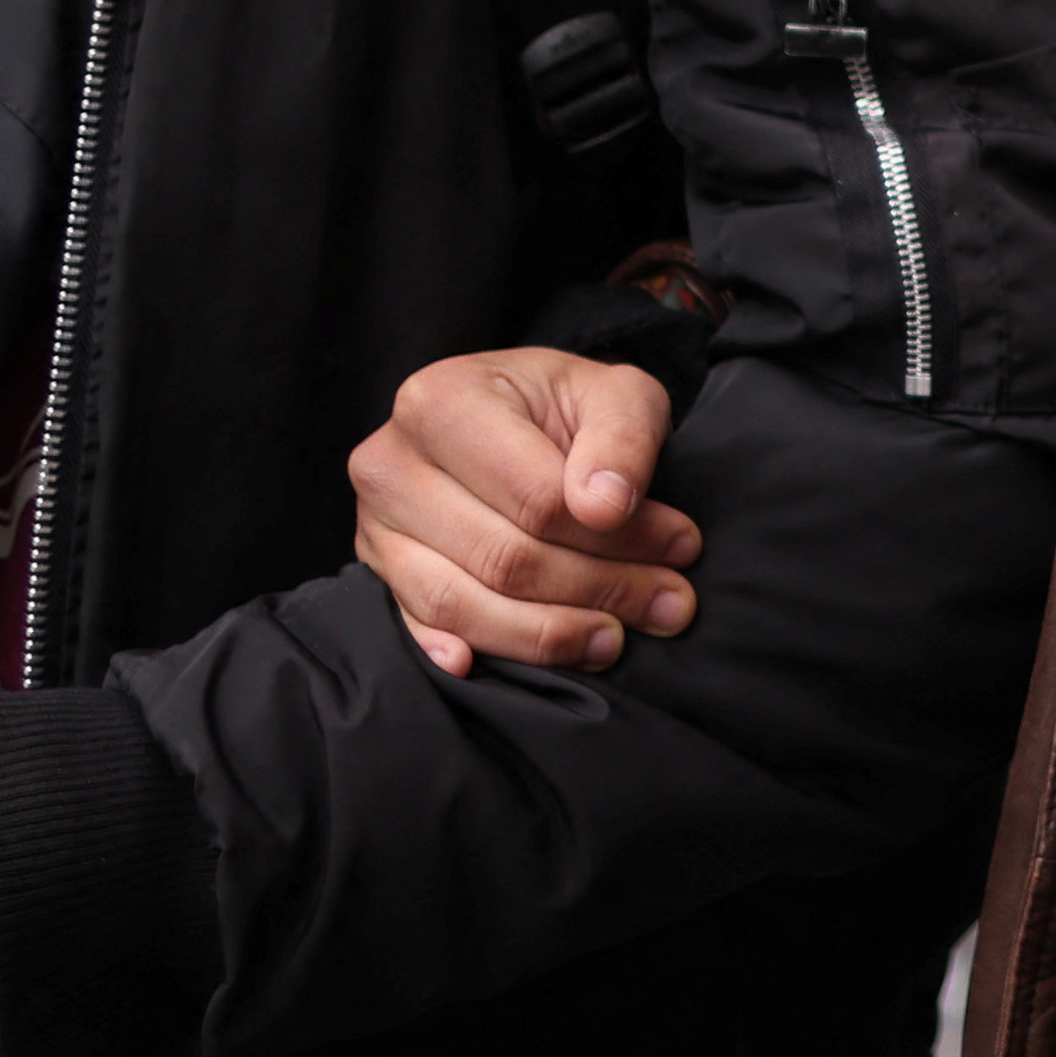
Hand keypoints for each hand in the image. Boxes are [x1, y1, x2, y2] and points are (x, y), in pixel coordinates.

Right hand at [344, 345, 695, 676]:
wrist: (510, 417)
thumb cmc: (563, 406)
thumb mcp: (614, 392)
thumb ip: (622, 437)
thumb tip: (605, 507)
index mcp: (440, 402)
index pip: (536, 497)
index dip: (616, 536)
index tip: (680, 546)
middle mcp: (389, 465)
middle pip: (503, 557)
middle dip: (598, 589)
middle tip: (670, 605)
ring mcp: (375, 527)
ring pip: (464, 604)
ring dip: (552, 634)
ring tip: (619, 637)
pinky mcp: (380, 575)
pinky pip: (424, 628)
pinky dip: (476, 649)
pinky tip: (519, 664)